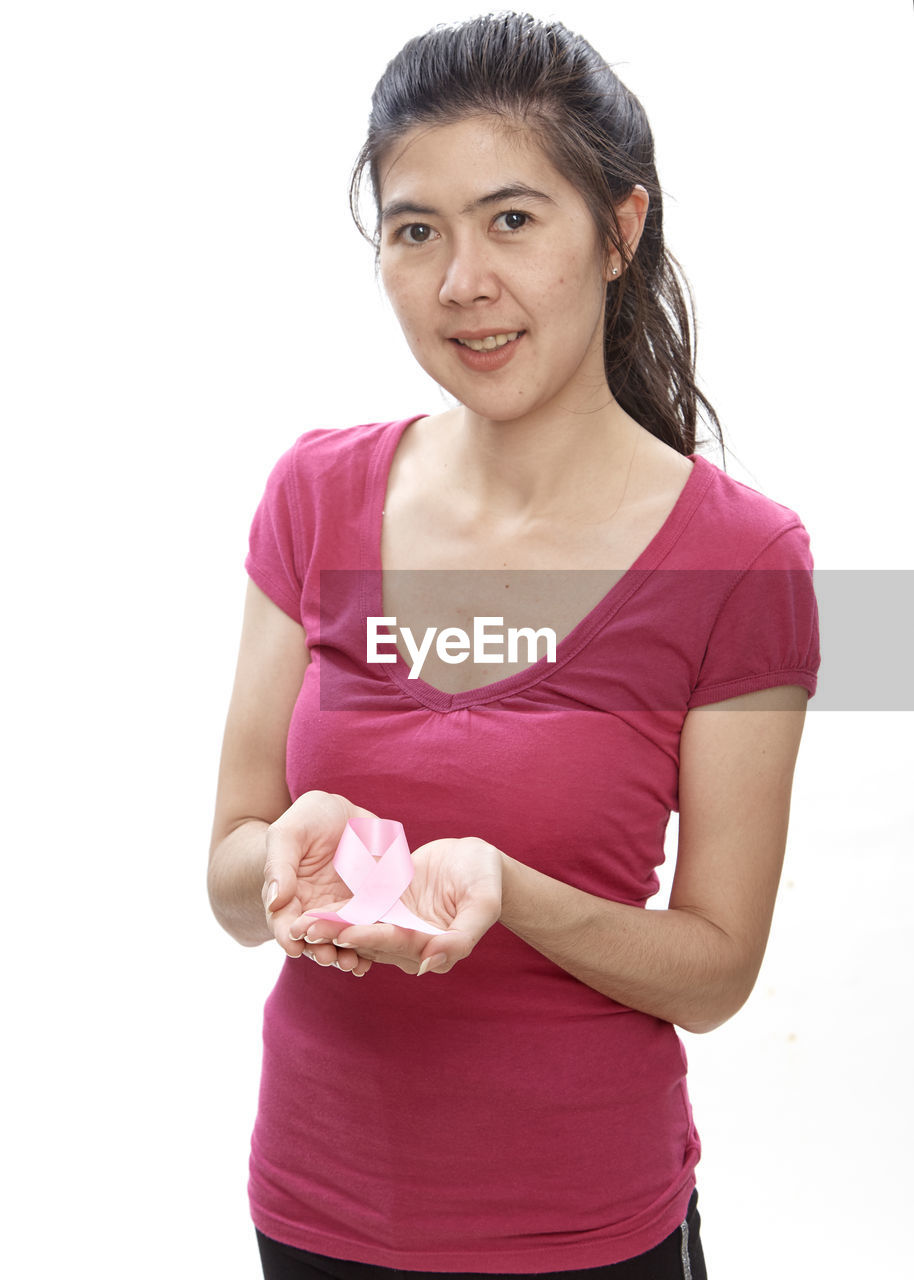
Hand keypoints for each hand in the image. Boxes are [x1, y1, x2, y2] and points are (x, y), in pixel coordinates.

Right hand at [262, 790, 373, 975]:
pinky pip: (372, 926)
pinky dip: (373, 942)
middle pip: (316, 938)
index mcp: (290, 896)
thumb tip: (273, 902)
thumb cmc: (308, 820)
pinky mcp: (371, 905)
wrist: (342, 813)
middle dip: (320, 951)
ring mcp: (344, 911)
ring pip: (344, 939)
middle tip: (327, 957)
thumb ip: (279, 866)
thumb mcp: (289, 833)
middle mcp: (316, 910)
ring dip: (347, 954)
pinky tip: (376, 954)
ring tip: (354, 963)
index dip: (286, 936)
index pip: (285, 922)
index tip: (292, 947)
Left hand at [294, 837, 502, 975]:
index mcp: (433, 946)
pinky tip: (308, 906)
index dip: (371, 937)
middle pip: (369, 939)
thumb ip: (461, 938)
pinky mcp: (386, 907)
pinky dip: (335, 910)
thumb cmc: (486, 880)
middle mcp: (409, 942)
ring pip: (358, 927)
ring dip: (329, 926)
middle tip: (304, 930)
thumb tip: (429, 967)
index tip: (345, 933)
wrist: (477, 860)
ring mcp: (395, 925)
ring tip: (297, 922)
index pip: (396, 942)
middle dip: (337, 934)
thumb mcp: (483, 904)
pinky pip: (358, 909)